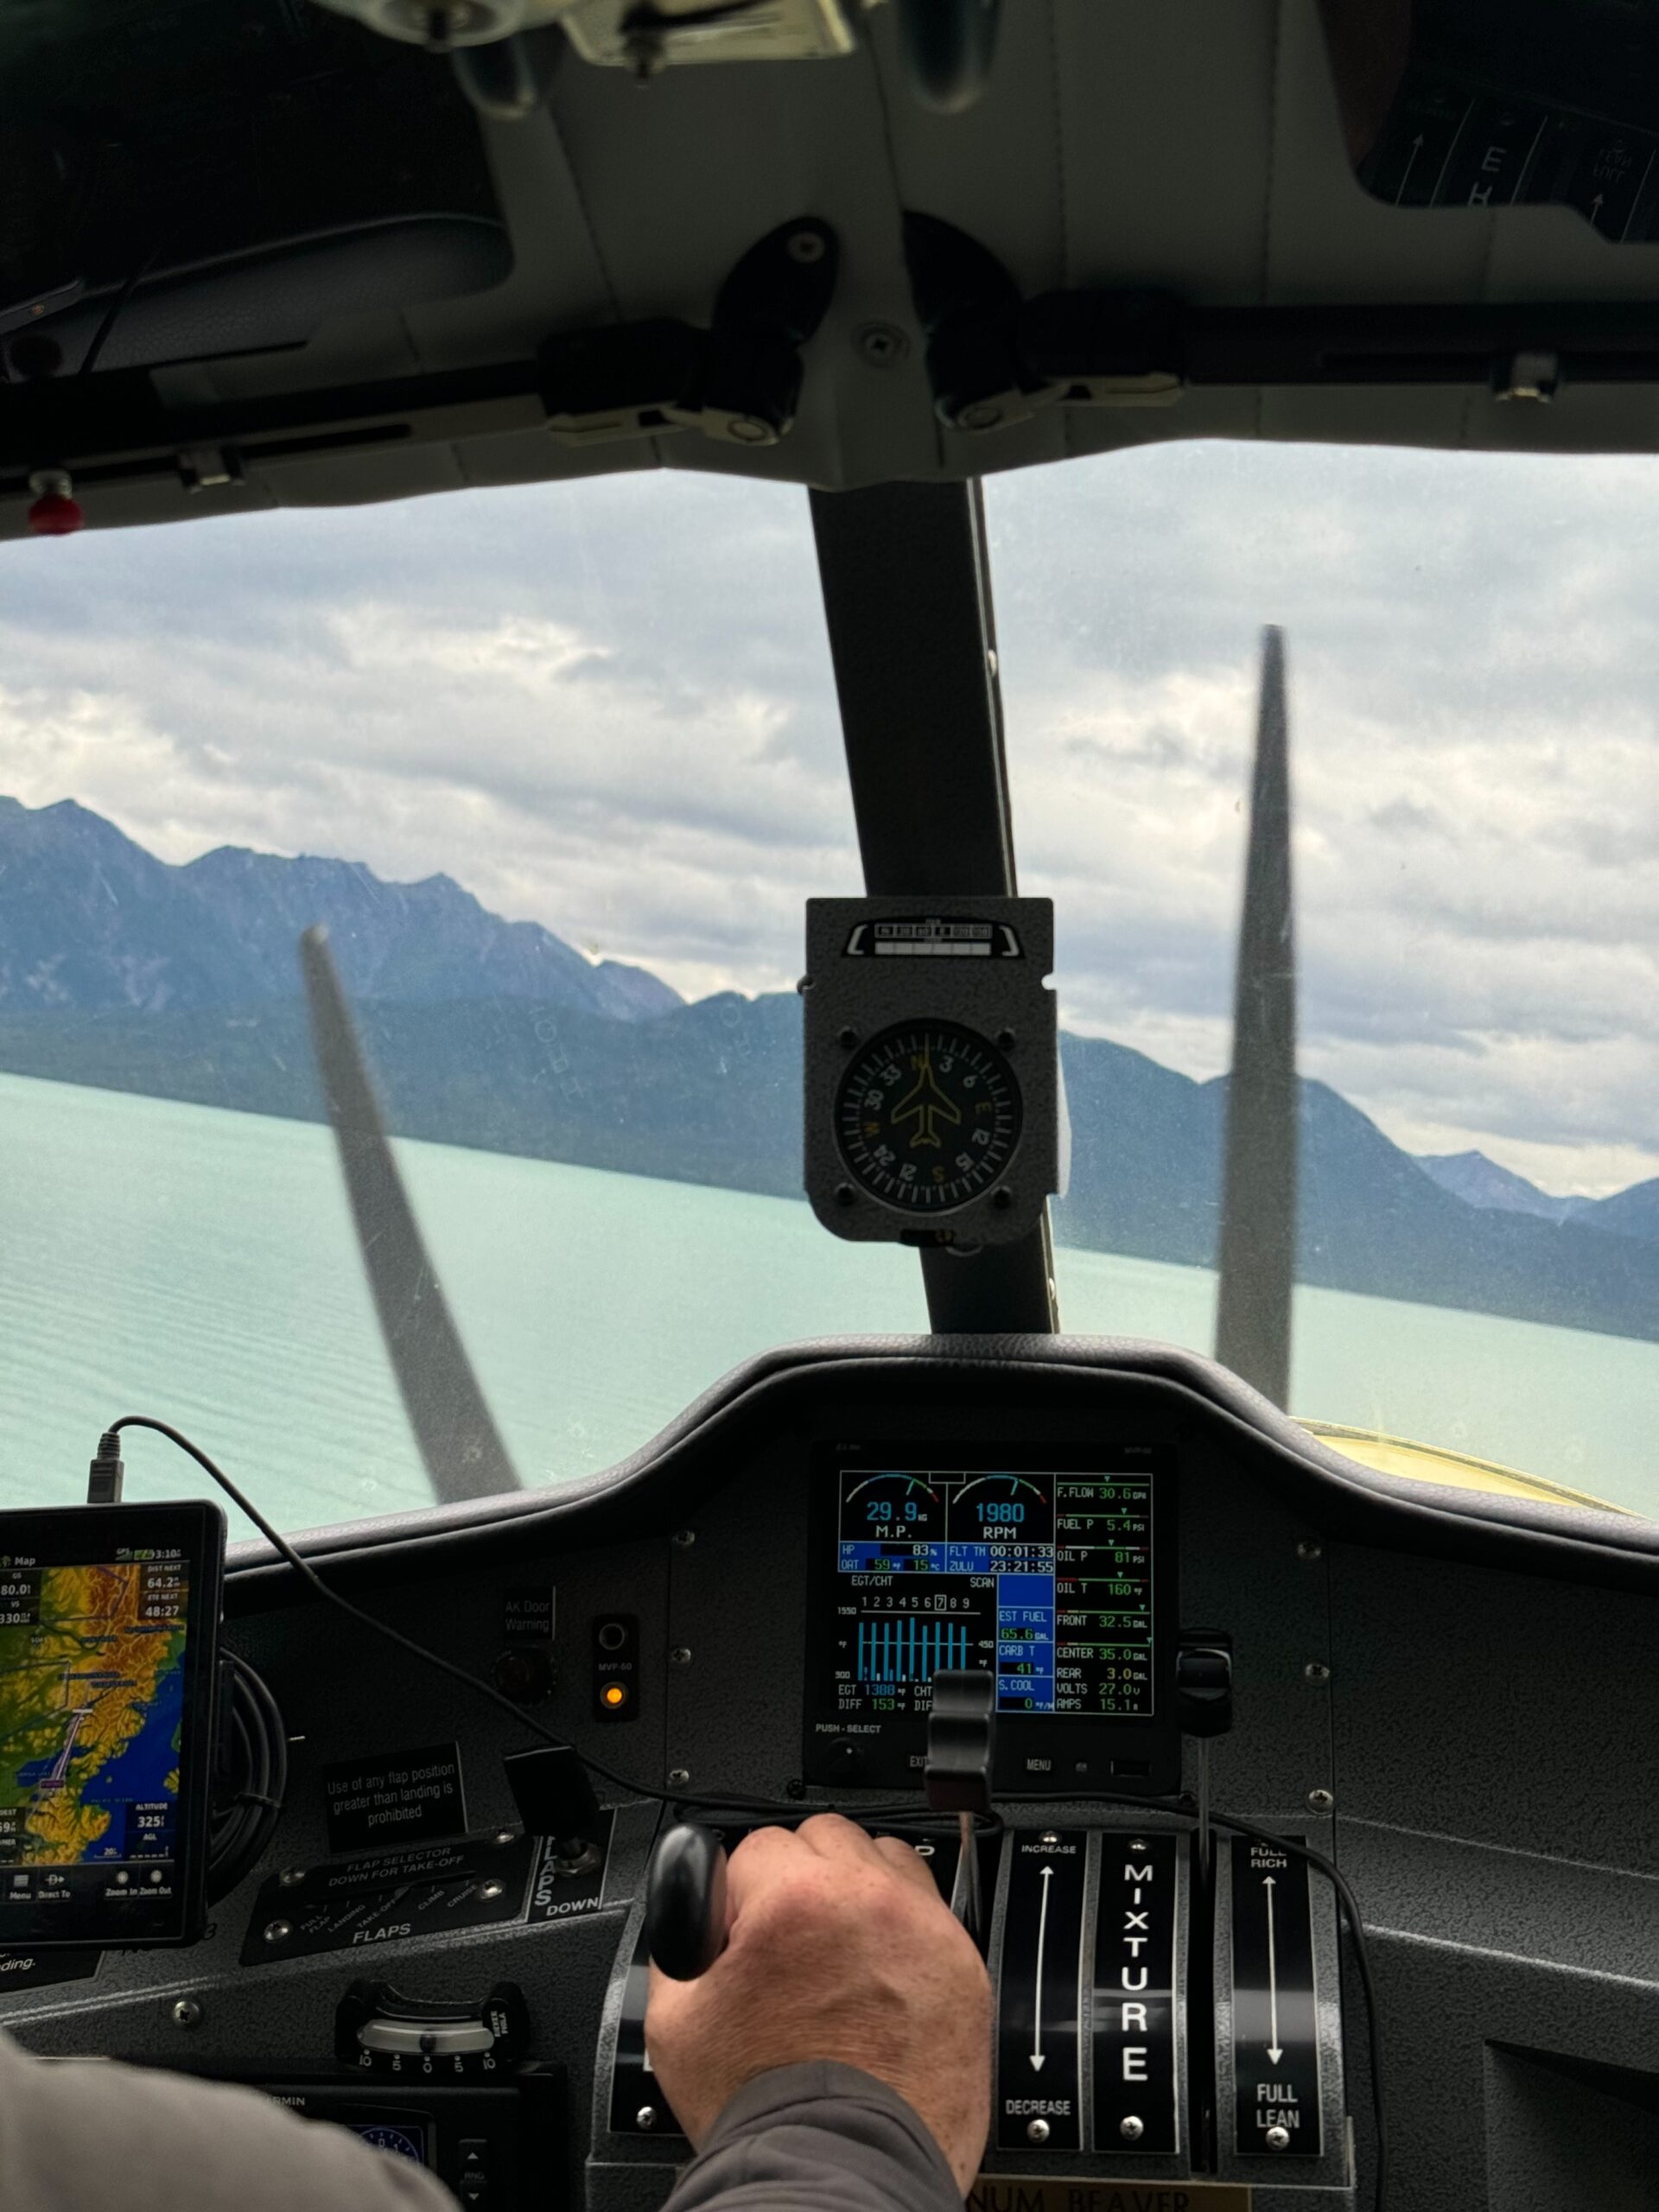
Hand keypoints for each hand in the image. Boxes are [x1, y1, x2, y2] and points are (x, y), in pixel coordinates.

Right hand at [646, 1815, 991, 2191]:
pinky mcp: (962, 1965)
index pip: (756, 1846)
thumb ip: (680, 1939)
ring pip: (883, 1860)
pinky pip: (930, 1910)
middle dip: (799, 1881)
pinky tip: (878, 1975)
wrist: (838, 2171)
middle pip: (824, 1838)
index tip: (745, 1933)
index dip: (741, 1896)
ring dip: (857, 1890)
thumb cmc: (766, 2107)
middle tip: (789, 1943)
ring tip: (838, 1954)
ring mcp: (923, 1930)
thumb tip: (696, 1905)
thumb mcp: (677, 2019)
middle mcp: (868, 1899)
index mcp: (796, 1900)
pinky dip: (902, 1929)